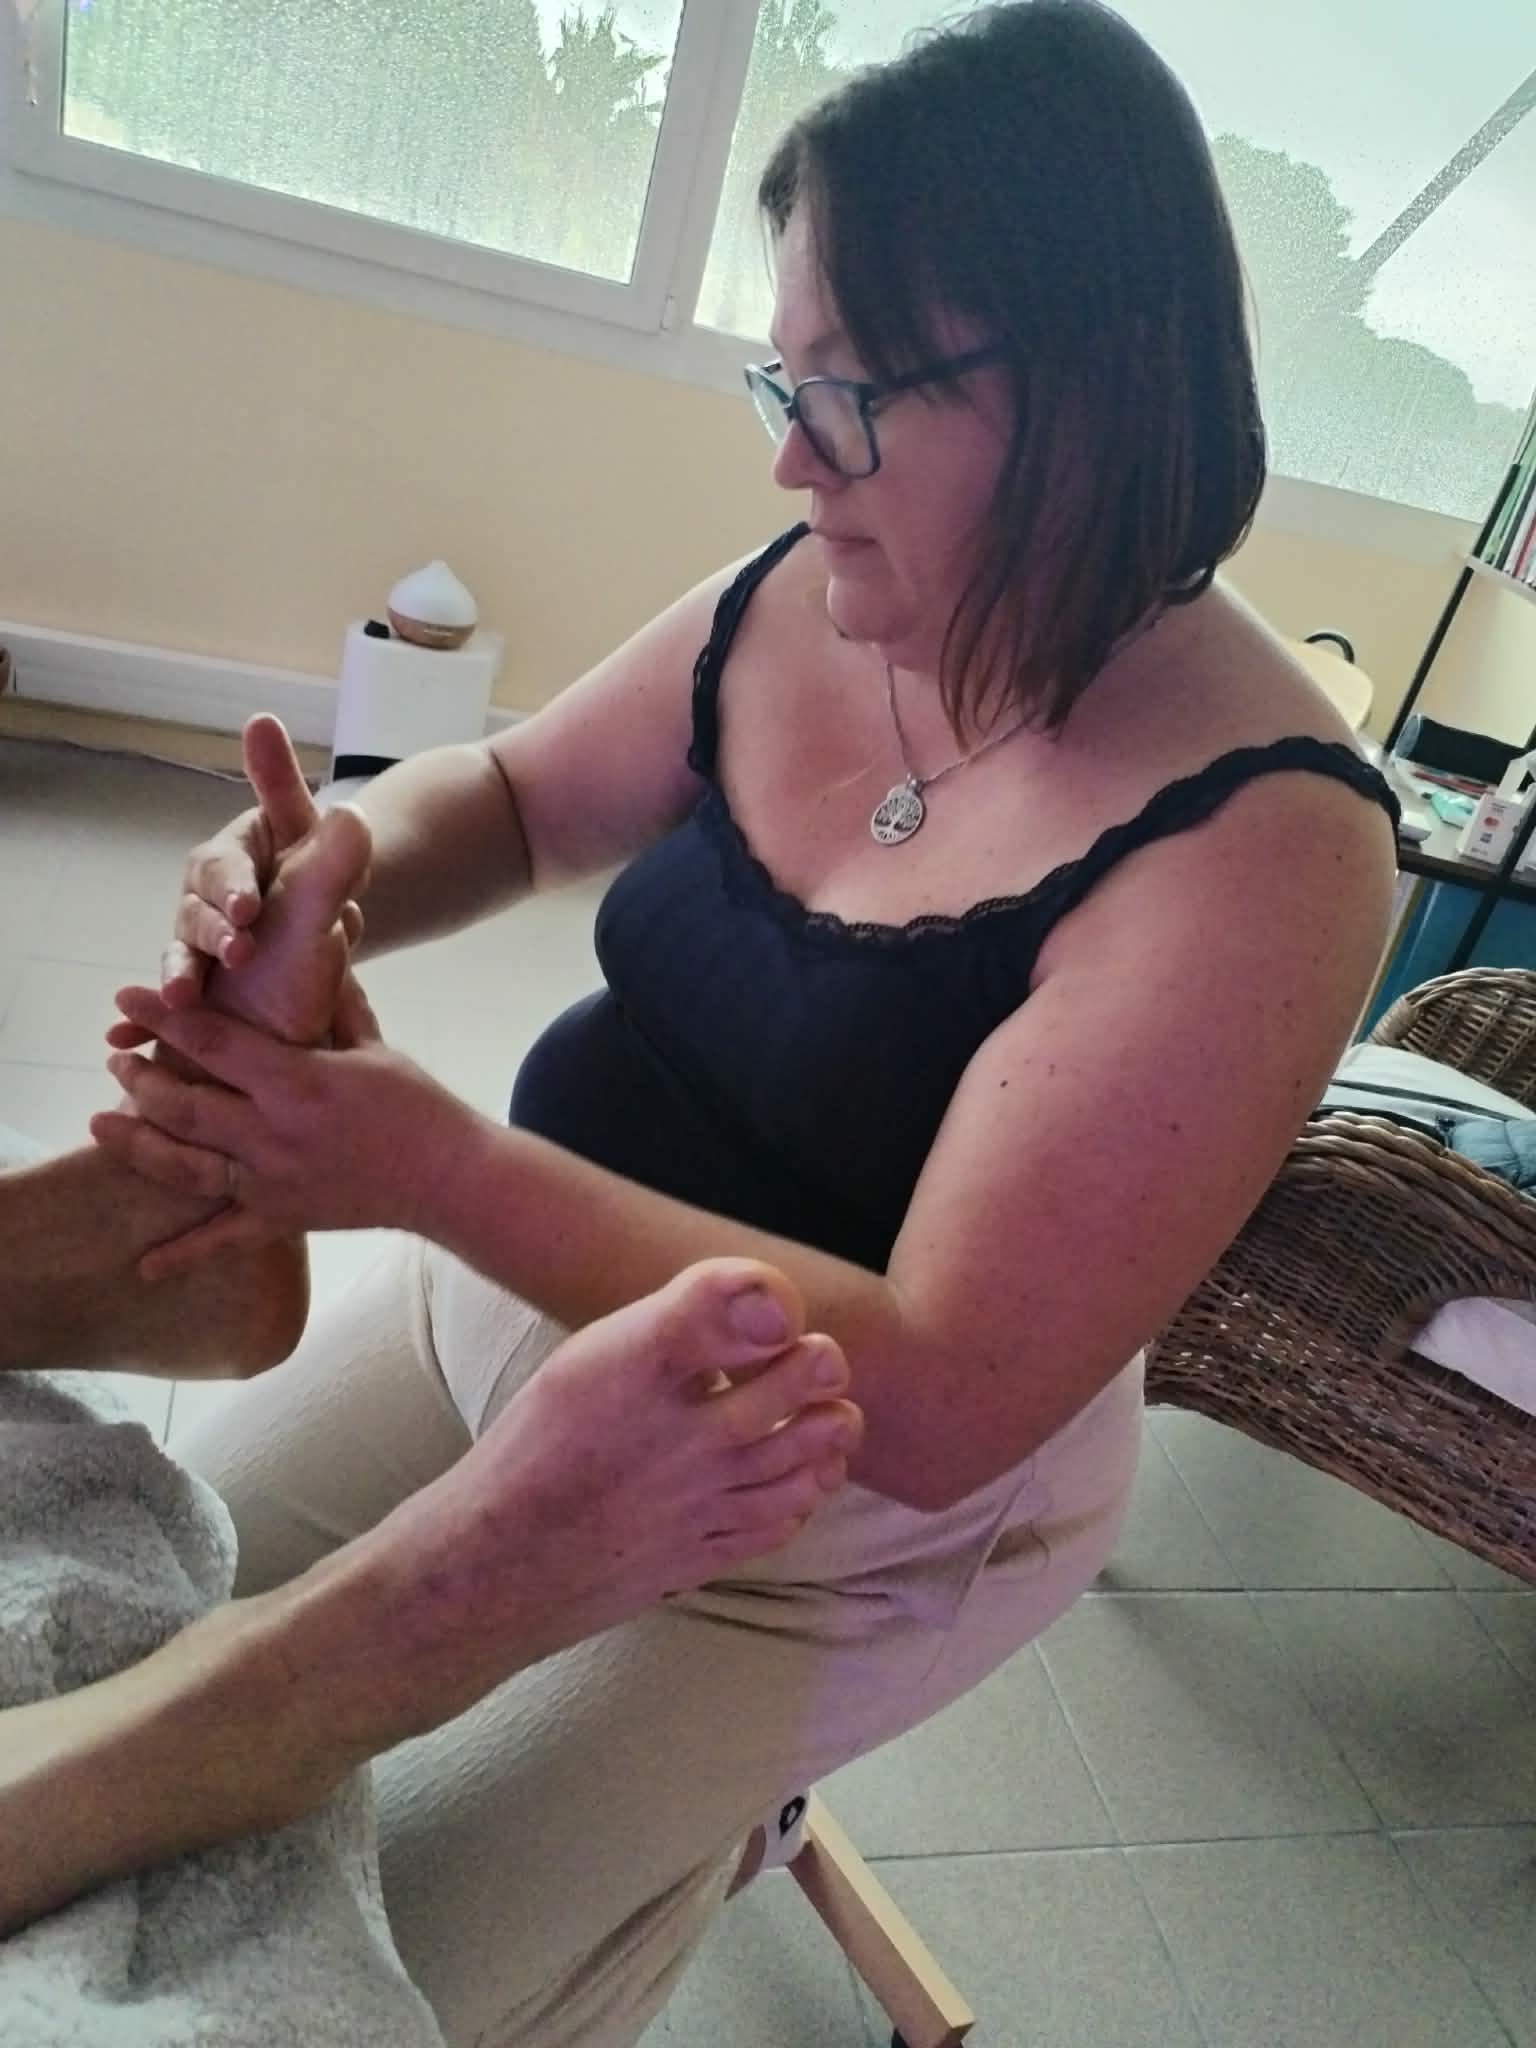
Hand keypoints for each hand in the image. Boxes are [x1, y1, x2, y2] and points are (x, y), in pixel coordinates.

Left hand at [91, 978, 469, 1276]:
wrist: (448, 1178)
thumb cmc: (416, 1105)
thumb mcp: (373, 1044)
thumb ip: (333, 1003)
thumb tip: (318, 947)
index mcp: (296, 1082)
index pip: (213, 1042)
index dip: (163, 1018)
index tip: (124, 999)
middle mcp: (274, 1133)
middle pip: (184, 1106)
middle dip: (141, 1080)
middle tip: (116, 1059)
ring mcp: (273, 1181)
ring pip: (187, 1166)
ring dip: (139, 1144)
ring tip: (102, 1123)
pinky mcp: (283, 1217)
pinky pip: (224, 1239)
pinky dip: (182, 1254)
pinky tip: (144, 1267)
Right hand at [113, 716, 364, 1035]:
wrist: (324, 955)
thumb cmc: (320, 898)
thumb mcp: (324, 858)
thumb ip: (297, 795)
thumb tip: (263, 723)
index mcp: (235, 857)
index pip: (225, 864)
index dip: (233, 885)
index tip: (249, 907)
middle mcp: (208, 896)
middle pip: (198, 909)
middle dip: (214, 930)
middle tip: (239, 947)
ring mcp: (198, 942)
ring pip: (183, 953)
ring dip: (177, 973)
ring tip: (180, 997)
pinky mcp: (195, 985)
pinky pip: (170, 997)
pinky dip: (149, 1015)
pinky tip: (126, 1037)